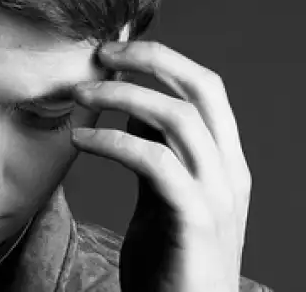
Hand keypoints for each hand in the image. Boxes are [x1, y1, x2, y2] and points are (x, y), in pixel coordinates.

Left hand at [70, 41, 251, 291]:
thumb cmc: (170, 257)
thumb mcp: (164, 194)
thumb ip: (159, 151)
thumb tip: (134, 106)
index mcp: (223, 159)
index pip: (206, 87)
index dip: (163, 58)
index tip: (114, 52)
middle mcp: (229, 169)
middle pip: (203, 88)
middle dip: (151, 59)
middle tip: (99, 54)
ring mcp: (216, 194)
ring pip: (178, 119)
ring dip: (123, 96)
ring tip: (80, 94)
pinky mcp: (194, 219)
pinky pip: (155, 163)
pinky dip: (114, 142)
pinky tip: (79, 138)